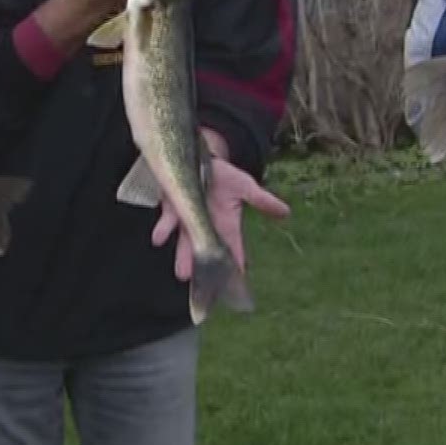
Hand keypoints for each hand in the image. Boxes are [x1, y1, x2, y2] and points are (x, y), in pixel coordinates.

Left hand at [149, 135, 291, 281]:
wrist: (200, 158)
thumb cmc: (224, 177)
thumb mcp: (245, 186)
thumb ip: (263, 201)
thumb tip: (286, 213)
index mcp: (226, 224)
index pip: (233, 248)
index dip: (236, 264)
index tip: (238, 280)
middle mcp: (206, 225)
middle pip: (205, 250)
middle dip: (203, 267)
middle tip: (204, 286)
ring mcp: (187, 218)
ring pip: (185, 241)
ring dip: (183, 257)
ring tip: (183, 274)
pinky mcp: (171, 207)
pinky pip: (167, 220)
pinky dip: (163, 229)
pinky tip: (158, 239)